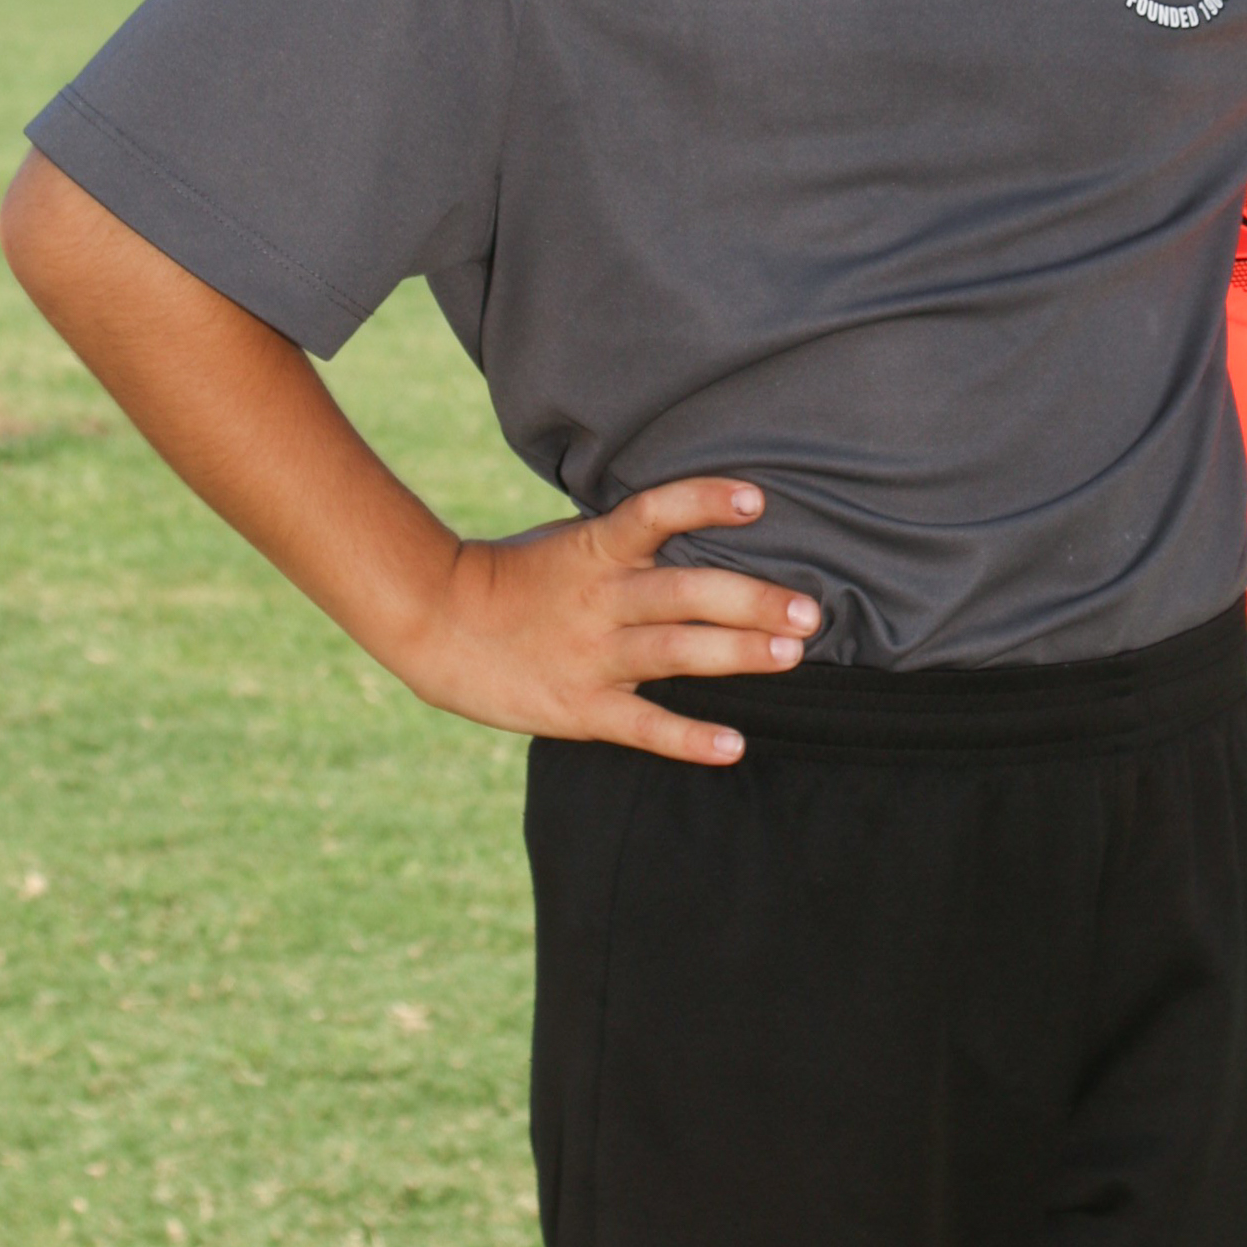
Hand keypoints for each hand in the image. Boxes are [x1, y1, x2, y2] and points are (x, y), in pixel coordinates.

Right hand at [396, 477, 819, 763]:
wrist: (435, 622)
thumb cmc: (515, 576)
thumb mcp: (570, 541)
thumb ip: (627, 539)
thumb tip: (697, 520)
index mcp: (595, 549)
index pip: (655, 513)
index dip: (703, 502)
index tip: (758, 500)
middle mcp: (600, 599)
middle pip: (684, 593)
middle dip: (751, 600)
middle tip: (810, 610)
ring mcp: (591, 654)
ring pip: (675, 652)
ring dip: (737, 654)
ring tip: (792, 655)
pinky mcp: (578, 707)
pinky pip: (641, 725)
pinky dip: (688, 738)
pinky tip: (734, 746)